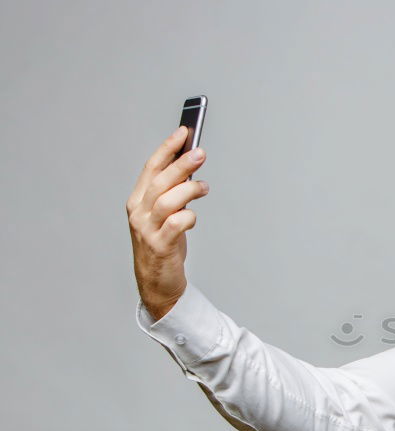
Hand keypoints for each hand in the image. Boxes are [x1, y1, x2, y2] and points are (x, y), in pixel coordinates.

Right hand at [126, 125, 209, 320]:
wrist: (156, 283)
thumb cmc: (164, 245)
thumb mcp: (165, 215)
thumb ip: (173, 193)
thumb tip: (191, 167)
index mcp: (137, 201)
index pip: (151, 168)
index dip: (167, 148)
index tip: (184, 131)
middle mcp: (138, 212)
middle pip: (160, 181)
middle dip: (181, 163)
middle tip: (200, 152)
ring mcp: (147, 230)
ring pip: (167, 200)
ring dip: (188, 189)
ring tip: (204, 187)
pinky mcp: (159, 246)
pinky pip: (176, 224)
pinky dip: (188, 217)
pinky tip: (193, 218)